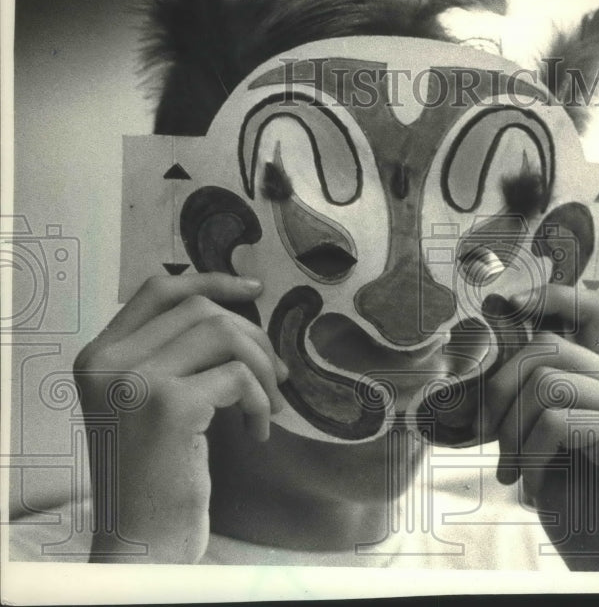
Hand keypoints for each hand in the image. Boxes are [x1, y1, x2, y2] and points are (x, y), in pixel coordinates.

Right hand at [73, 273, 287, 562]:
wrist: (140, 540)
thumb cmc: (155, 475)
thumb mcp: (148, 403)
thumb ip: (172, 357)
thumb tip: (237, 317)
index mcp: (99, 355)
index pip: (158, 290)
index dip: (211, 280)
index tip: (254, 289)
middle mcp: (108, 361)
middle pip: (202, 311)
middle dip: (253, 337)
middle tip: (277, 375)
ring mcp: (135, 380)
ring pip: (224, 334)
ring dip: (261, 368)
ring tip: (270, 404)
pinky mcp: (169, 406)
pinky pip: (238, 377)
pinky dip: (260, 401)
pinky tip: (258, 432)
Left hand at [481, 284, 598, 571]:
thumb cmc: (578, 501)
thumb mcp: (544, 434)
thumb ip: (532, 388)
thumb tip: (493, 334)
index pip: (589, 306)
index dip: (548, 294)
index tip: (505, 303)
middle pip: (546, 346)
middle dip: (499, 389)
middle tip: (487, 437)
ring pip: (545, 380)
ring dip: (510, 429)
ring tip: (510, 469)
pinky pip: (556, 420)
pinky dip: (529, 453)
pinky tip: (532, 483)